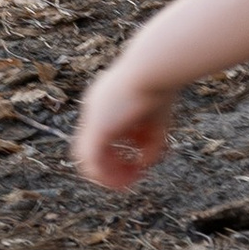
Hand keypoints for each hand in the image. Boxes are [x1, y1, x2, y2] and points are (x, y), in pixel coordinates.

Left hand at [75, 59, 180, 190]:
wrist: (154, 67)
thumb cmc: (161, 85)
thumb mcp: (158, 118)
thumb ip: (150, 143)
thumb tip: (143, 164)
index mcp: (106, 101)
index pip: (103, 134)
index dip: (119, 151)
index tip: (139, 159)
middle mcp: (95, 109)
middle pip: (92, 147)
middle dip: (111, 165)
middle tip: (133, 176)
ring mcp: (92, 117)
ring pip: (88, 158)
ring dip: (107, 175)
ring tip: (129, 182)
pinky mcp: (97, 128)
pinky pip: (93, 161)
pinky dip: (108, 175)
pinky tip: (127, 179)